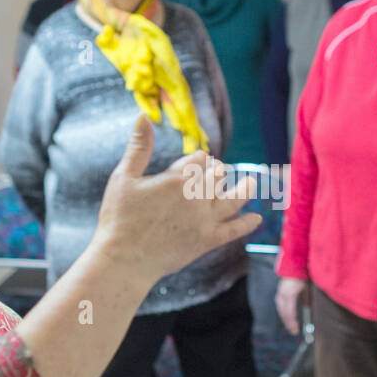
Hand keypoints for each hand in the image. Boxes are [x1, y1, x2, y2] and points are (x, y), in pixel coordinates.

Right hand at [91, 115, 259, 283]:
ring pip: (233, 199)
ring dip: (245, 189)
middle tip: (217, 170)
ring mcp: (204, 220)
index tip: (198, 160)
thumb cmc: (118, 218)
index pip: (199, 159)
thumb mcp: (124, 177)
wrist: (124, 260)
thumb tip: (143, 116)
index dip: (199, 158)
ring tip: (252, 183)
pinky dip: (247, 223)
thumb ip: (138, 147)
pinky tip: (257, 219)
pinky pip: (234, 230)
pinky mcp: (207, 241)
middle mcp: (196, 197)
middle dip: (218, 170)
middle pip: (218, 175)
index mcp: (177, 178)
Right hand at [276, 277, 307, 334]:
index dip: (293, 323)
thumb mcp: (307, 289)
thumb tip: (308, 310)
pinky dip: (284, 315)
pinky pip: (280, 307)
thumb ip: (307, 300)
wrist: (293, 268)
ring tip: (291, 328)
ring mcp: (279, 295)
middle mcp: (282, 295)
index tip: (296, 330)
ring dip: (286, 320)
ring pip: (281, 311)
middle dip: (289, 324)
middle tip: (294, 332)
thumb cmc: (303, 278)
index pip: (290, 312)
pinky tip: (288, 319)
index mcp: (290, 294)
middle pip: (284, 314)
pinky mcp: (279, 295)